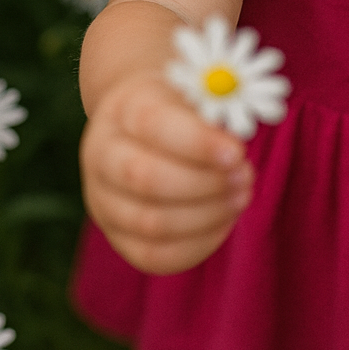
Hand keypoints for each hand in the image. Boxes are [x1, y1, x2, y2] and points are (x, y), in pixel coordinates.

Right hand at [79, 68, 254, 274]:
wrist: (139, 127)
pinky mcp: (115, 236)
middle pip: (146, 178)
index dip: (197, 142)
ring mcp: (102, 199)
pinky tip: (224, 221)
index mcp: (122, 109)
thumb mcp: (193, 93)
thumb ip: (214, 113)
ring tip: (241, 196)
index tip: (237, 152)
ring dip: (207, 215)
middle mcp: (102, 155)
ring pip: (151, 223)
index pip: (152, 125)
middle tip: (246, 176)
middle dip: (206, 183)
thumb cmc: (178, 109)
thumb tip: (236, 147)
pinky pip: (153, 256)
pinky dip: (196, 245)